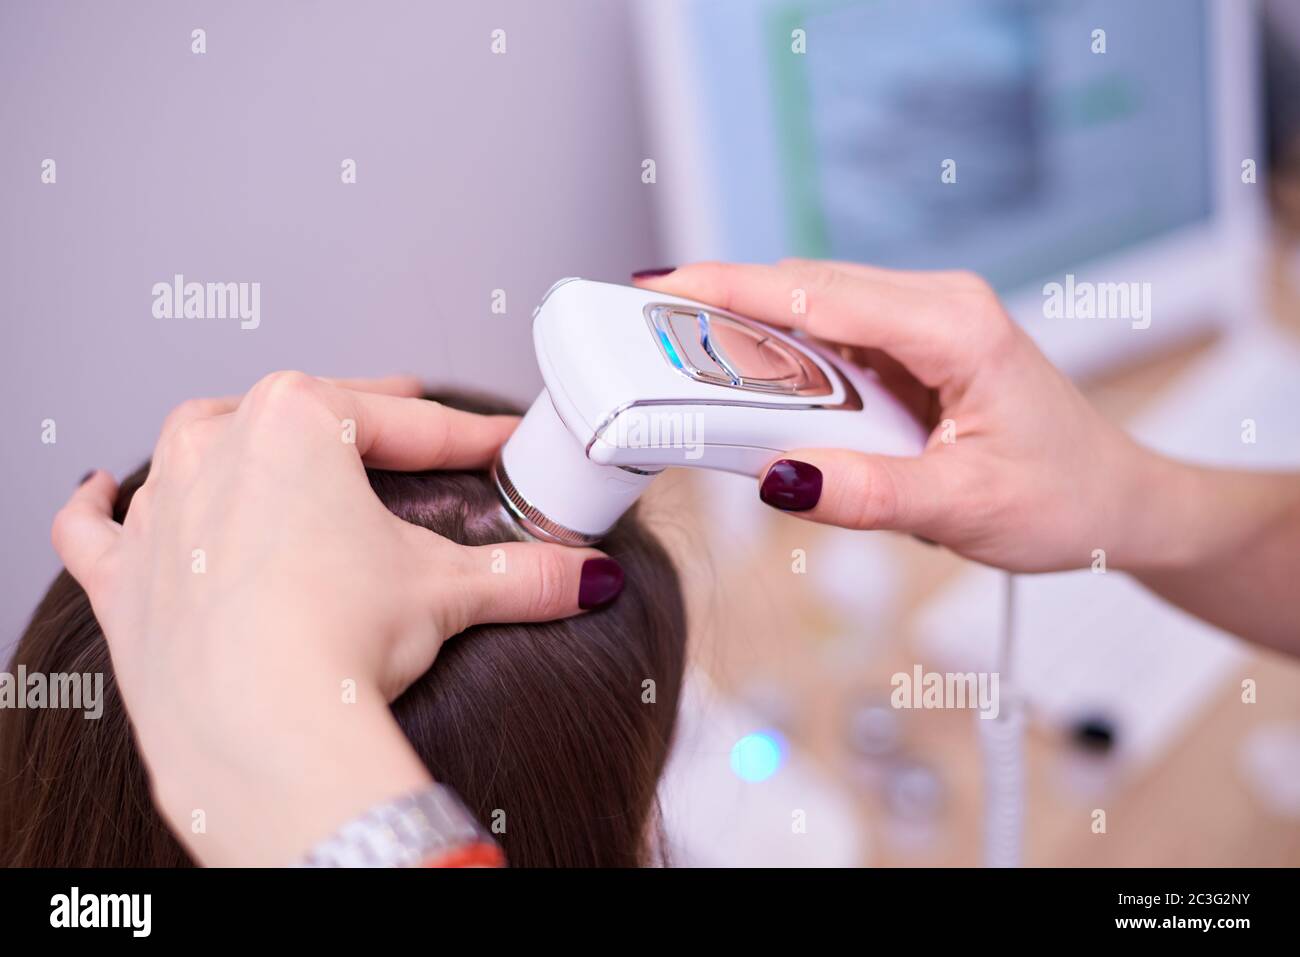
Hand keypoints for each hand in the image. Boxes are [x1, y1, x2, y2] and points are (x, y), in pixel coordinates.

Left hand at [51, 372, 622, 864]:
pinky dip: (101, 508)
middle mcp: (217, 446)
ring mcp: (163, 509)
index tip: (496, 441)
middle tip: (405, 430)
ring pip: (198, 449)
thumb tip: (585, 576)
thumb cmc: (333, 639)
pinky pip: (97, 525)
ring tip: (274, 454)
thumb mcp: (447, 590)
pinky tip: (103, 490)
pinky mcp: (127, 577)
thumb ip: (524, 573)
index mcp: (298, 422)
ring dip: (238, 448)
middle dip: (360, 423)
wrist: (257, 726)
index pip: (408, 423)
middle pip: (305, 417)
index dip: (466, 434)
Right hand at [635, 260, 1189, 573]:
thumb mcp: (963, 508)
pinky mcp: (913, 347)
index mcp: (955, 325)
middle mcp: (938, 305)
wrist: (1116, 500)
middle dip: (721, 310)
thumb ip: (867, 494)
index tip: (659, 289)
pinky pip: (831, 339)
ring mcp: (925, 321)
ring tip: (681, 370)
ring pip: (812, 310)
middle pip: (803, 289)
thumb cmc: (1063, 497)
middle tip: (644, 342)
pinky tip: (749, 391)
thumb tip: (777, 475)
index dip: (731, 287)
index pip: (820, 292)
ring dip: (749, 338)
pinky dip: (783, 361)